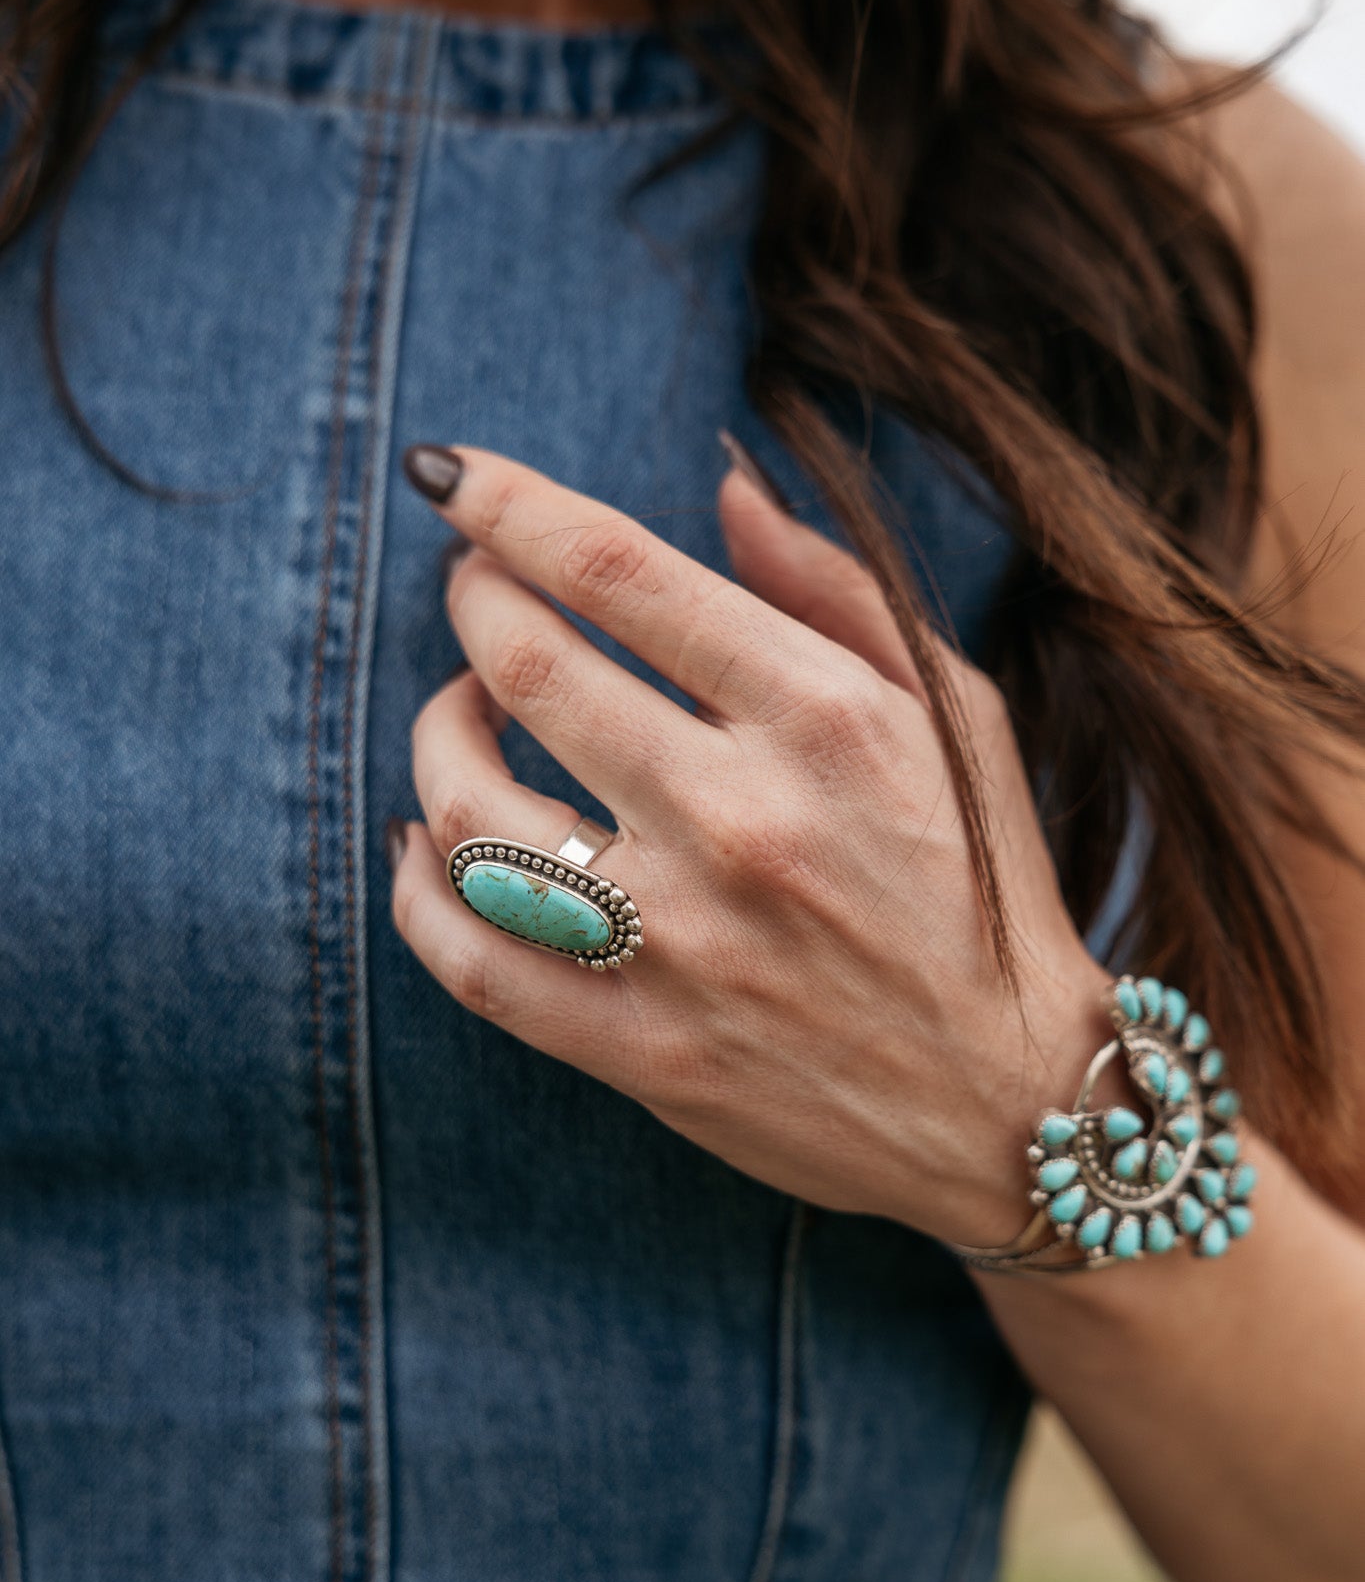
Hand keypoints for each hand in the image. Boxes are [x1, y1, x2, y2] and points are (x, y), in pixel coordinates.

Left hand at [390, 447, 1110, 1246]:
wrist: (1010, 1103)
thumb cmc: (979, 891)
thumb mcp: (954, 716)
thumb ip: (833, 591)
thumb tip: (722, 486)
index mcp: (821, 721)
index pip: (619, 571)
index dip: (509, 506)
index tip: (452, 478)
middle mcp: (739, 822)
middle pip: (526, 669)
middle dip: (473, 603)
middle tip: (478, 594)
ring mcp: (680, 947)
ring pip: (469, 811)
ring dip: (433, 734)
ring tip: (460, 713)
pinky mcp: (639, 1050)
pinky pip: (470, 961)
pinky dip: (414, 891)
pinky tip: (422, 846)